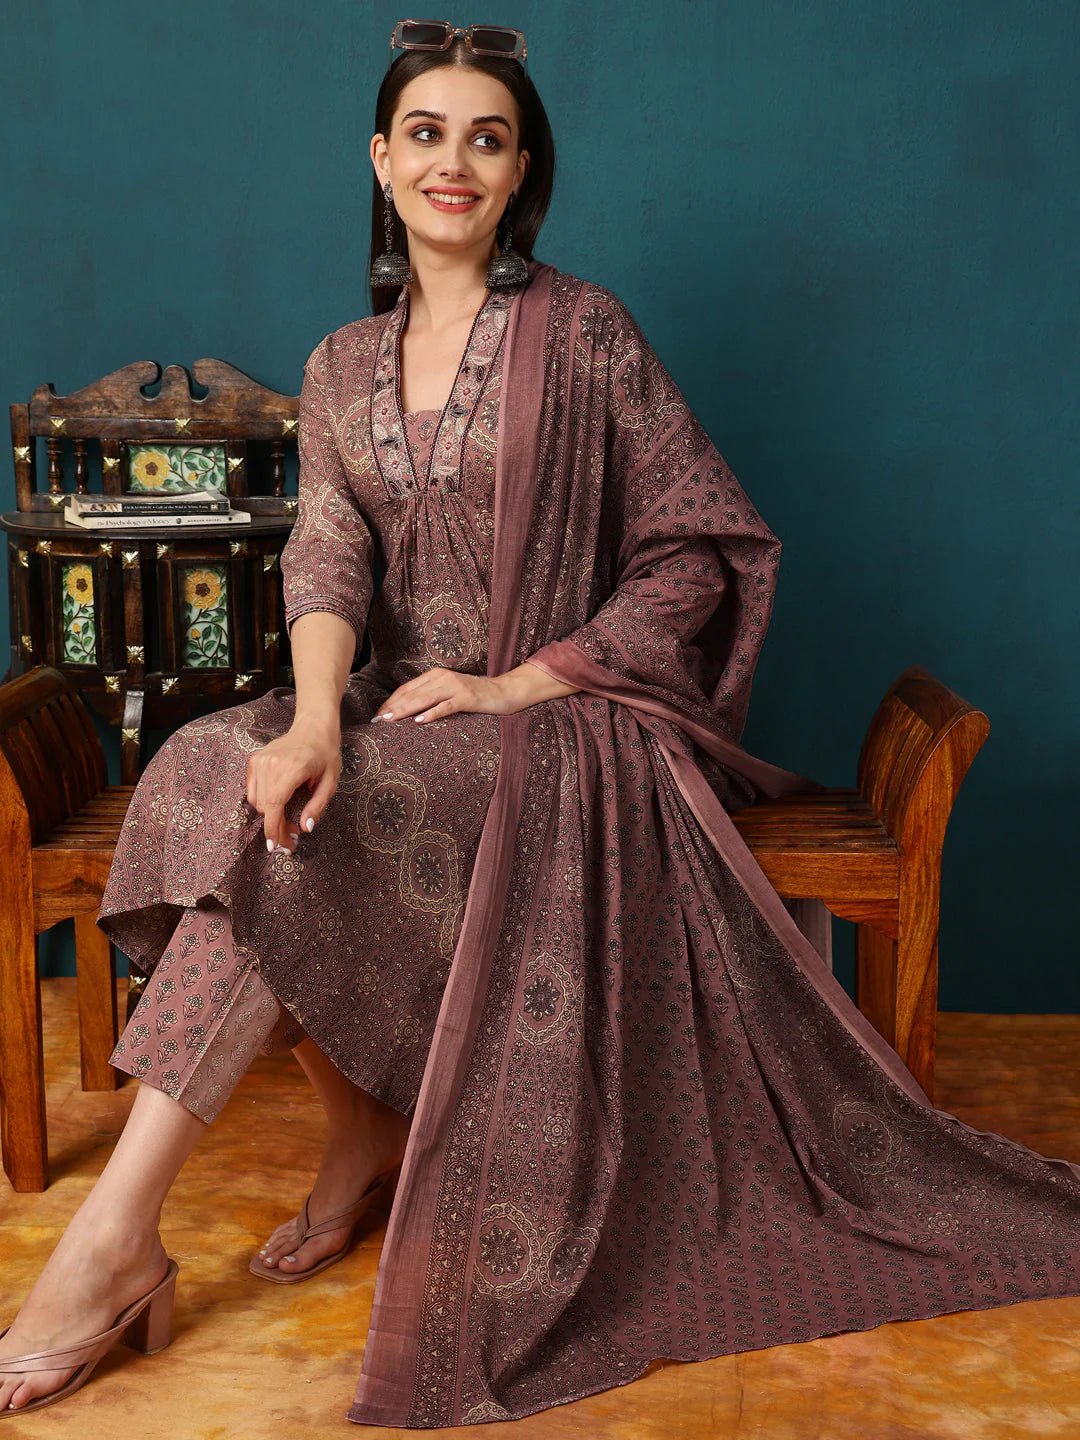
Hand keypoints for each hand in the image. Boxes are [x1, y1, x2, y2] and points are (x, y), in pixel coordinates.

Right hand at [245, 714, 341, 853]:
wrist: (313, 728)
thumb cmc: (326, 754)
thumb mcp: (331, 782)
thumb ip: (317, 806)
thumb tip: (304, 828)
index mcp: (292, 768)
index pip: (274, 805)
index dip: (273, 829)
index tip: (276, 847)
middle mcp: (271, 764)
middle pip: (265, 807)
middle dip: (277, 825)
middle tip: (294, 832)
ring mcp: (260, 761)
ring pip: (256, 801)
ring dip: (270, 814)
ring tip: (287, 817)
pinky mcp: (254, 760)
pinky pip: (252, 790)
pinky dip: (262, 801)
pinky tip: (278, 801)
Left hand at [371, 667, 527, 724]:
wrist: (504, 692)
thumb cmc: (475, 695)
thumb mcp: (449, 692)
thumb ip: (431, 696)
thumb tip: (408, 711)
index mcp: (436, 675)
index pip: (407, 688)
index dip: (391, 701)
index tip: (378, 714)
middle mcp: (443, 678)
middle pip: (412, 693)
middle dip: (393, 707)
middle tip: (378, 720)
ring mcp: (455, 687)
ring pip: (424, 699)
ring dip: (405, 710)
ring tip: (390, 720)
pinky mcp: (466, 698)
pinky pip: (445, 707)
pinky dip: (431, 714)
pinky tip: (419, 721)